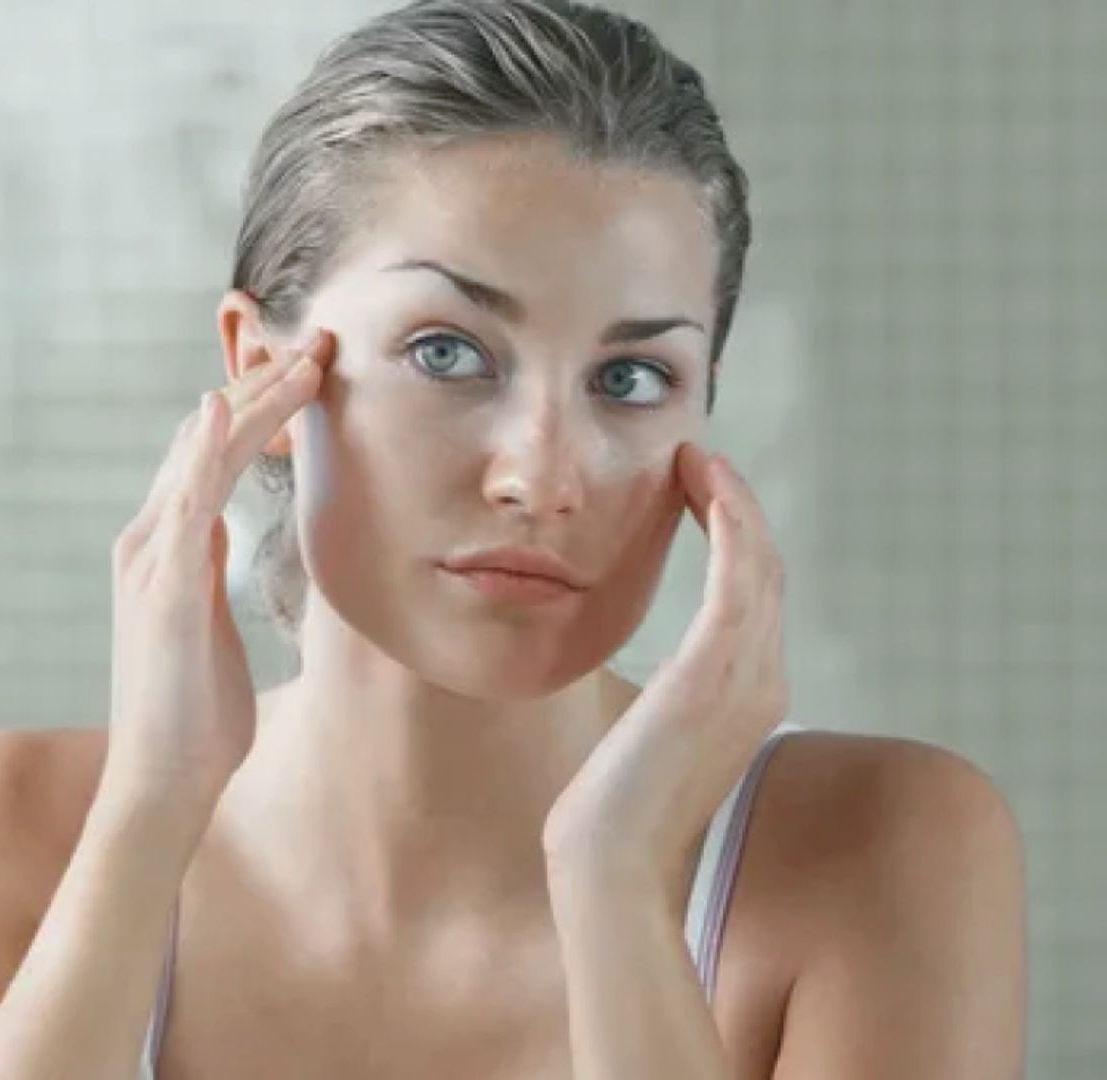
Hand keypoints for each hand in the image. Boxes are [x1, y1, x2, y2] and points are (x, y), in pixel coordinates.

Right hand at [102, 332, 333, 813]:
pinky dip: (204, 451)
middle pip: (205, 438)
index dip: (255, 408)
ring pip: (201, 455)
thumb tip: (223, 535)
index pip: (209, 453)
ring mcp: (151, 559)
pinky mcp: (164, 587)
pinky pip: (186, 503)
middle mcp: (149, 539)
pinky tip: (223, 409)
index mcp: (167, 547)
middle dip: (261, 386)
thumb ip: (209, 574)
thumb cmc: (194, 713)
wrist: (162, 779)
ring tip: (302, 359)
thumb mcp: (208, 624)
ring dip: (252, 402)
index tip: (308, 370)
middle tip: (319, 342)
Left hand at [543, 444, 787, 893]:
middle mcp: (763, 683)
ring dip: (733, 502)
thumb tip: (634, 693)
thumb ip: (659, 711)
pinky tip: (705, 483)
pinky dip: (730, 520)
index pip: (753, 601)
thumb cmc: (610, 815)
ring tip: (696, 458)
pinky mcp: (713, 671)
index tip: (699, 495)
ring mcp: (746, 678)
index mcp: (748, 700)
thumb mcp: (644, 745)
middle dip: (737, 510)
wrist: (607, 865)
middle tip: (698, 461)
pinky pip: (740, 575)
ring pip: (759, 562)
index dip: (736, 541)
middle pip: (765, 572)